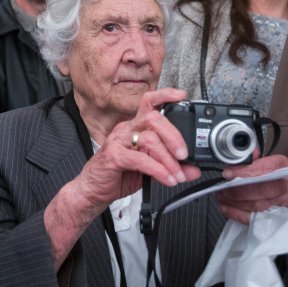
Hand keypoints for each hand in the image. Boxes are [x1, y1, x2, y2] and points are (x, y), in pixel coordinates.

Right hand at [73, 88, 200, 213]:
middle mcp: (126, 129)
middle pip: (153, 119)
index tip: (181, 95)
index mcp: (134, 127)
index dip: (164, 96)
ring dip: (168, 159)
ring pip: (149, 139)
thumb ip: (171, 166)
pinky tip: (167, 179)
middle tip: (185, 154)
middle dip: (173, 136)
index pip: (148, 103)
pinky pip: (140, 159)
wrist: (94, 191)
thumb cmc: (118, 175)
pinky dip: (158, 170)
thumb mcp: (150, 170)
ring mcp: (118, 141)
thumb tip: (194, 169)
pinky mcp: (114, 156)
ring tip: (177, 174)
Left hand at [216, 154, 287, 223]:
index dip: (243, 172)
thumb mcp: (261, 159)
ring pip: (257, 205)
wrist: (282, 185)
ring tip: (222, 196)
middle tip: (223, 188)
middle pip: (262, 189)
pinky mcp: (278, 216)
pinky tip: (225, 207)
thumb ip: (249, 158)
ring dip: (235, 202)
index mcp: (283, 165)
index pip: (264, 168)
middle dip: (238, 190)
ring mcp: (285, 202)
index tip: (227, 174)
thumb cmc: (269, 171)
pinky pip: (255, 218)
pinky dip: (236, 213)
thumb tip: (237, 156)